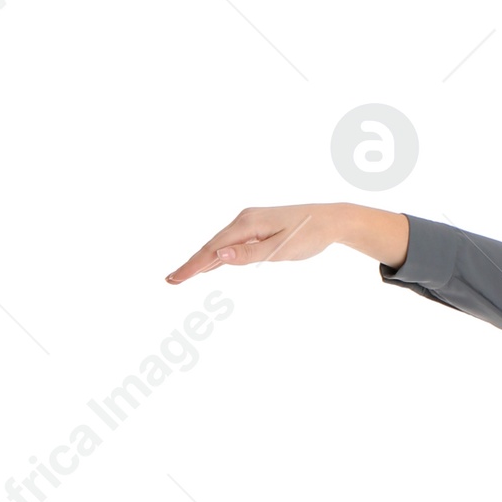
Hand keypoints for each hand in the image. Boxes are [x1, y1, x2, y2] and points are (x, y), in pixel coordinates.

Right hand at [165, 202, 408, 284]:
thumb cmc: (309, 236)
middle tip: (171, 281)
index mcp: (247, 224)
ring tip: (184, 276)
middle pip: (211, 246)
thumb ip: (250, 254)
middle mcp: (244, 220)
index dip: (193, 266)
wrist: (330, 220)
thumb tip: (220, 257)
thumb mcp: (281, 249)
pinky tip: (211, 264)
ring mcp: (249, 222)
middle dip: (191, 265)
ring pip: (219, 244)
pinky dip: (217, 254)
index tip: (175, 280)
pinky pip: (231, 242)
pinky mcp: (256, 226)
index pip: (213, 250)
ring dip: (201, 260)